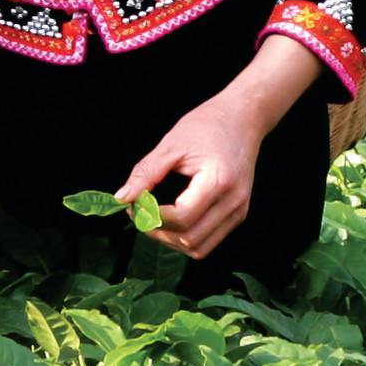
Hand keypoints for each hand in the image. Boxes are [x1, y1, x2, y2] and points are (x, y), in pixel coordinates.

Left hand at [119, 87, 286, 261]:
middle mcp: (234, 202)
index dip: (153, 217)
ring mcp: (239, 211)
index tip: (134, 205)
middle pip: (190, 238)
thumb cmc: (208, 125)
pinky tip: (171, 221)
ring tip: (154, 219)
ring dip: (171, 240)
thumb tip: (123, 198)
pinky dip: (186, 238)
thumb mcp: (172, 144)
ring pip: (199, 248)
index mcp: (219, 181)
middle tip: (139, 213)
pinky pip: (208, 241)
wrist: (243, 118)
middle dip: (158, 232)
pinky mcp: (238, 214)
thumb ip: (146, 173)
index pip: (182, 217)